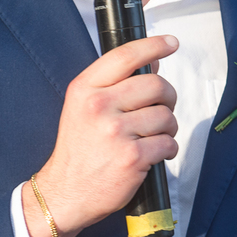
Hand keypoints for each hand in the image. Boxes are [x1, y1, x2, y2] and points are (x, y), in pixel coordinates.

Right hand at [24, 35, 178, 236]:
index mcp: (85, 88)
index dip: (153, 45)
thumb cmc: (79, 149)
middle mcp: (99, 105)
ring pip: (166, 116)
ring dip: (168, 128)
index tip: (171, 43)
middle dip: (168, 97)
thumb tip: (153, 61)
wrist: (65, 193)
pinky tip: (153, 154)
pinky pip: (168, 143)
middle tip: (162, 108)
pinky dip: (168, 149)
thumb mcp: (84, 107)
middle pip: (156, 85)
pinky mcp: (132, 157)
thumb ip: (116, 83)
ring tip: (152, 137)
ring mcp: (116, 131)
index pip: (125, 56)